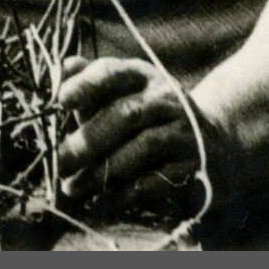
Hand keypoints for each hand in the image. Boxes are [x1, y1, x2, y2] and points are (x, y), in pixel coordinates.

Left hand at [56, 56, 215, 219]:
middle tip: (58, 161)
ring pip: (144, 146)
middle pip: (126, 114)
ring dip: (104, 170)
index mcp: (142, 75)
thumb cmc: (146, 117)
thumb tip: (64, 66)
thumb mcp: (120, 94)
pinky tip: (100, 202)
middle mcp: (166, 98)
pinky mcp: (195, 164)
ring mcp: (184, 130)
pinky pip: (159, 178)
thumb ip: (91, 82)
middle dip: (88, 140)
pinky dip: (127, 193)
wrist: (210, 144)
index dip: (86, 84)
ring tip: (73, 187)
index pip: (112, 72)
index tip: (60, 101)